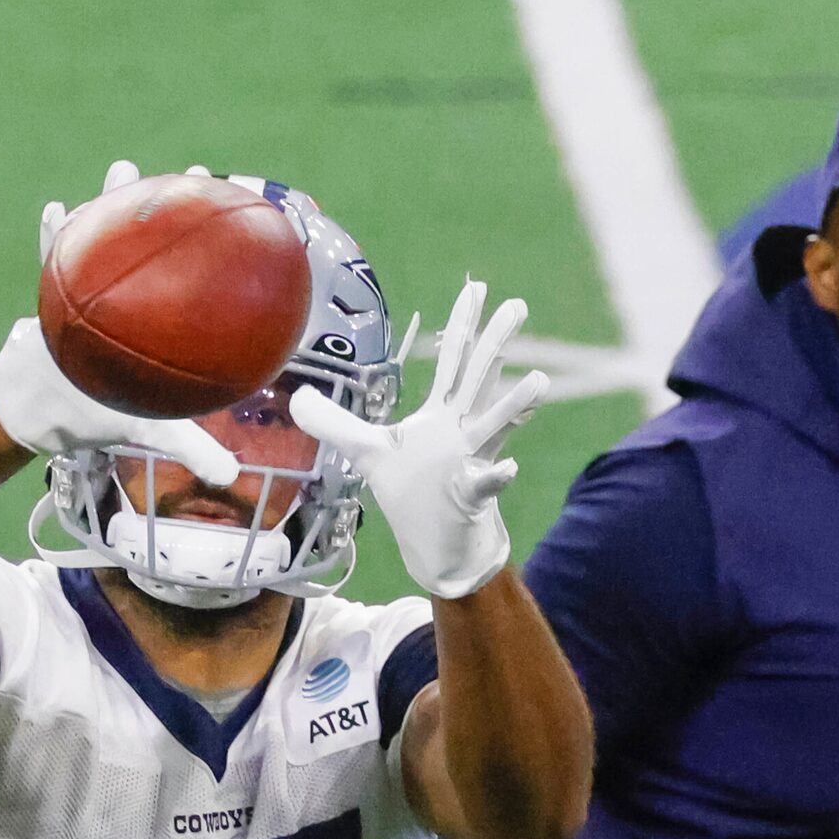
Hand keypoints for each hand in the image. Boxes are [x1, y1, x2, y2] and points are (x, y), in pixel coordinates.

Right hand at [0, 163, 240, 484]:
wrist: (46, 410)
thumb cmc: (102, 413)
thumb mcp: (151, 430)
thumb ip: (189, 446)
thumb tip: (230, 476)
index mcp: (157, 319)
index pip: (193, 274)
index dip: (218, 246)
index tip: (246, 218)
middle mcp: (129, 296)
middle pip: (153, 241)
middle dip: (172, 204)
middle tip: (194, 173)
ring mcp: (91, 287)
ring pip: (104, 235)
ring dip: (111, 203)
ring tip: (125, 169)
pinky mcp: (55, 290)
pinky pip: (54, 256)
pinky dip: (55, 235)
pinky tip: (55, 209)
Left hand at [290, 279, 546, 598]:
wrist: (439, 551)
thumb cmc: (411, 497)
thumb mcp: (367, 453)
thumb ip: (335, 424)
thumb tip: (299, 397)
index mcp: (442, 416)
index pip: (454, 361)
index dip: (462, 324)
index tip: (476, 287)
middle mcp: (463, 431)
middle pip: (481, 379)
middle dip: (496, 343)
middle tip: (517, 306)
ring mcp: (472, 462)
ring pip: (495, 427)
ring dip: (514, 405)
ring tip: (539, 381)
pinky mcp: (473, 498)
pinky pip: (487, 485)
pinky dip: (496, 477)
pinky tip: (506, 469)